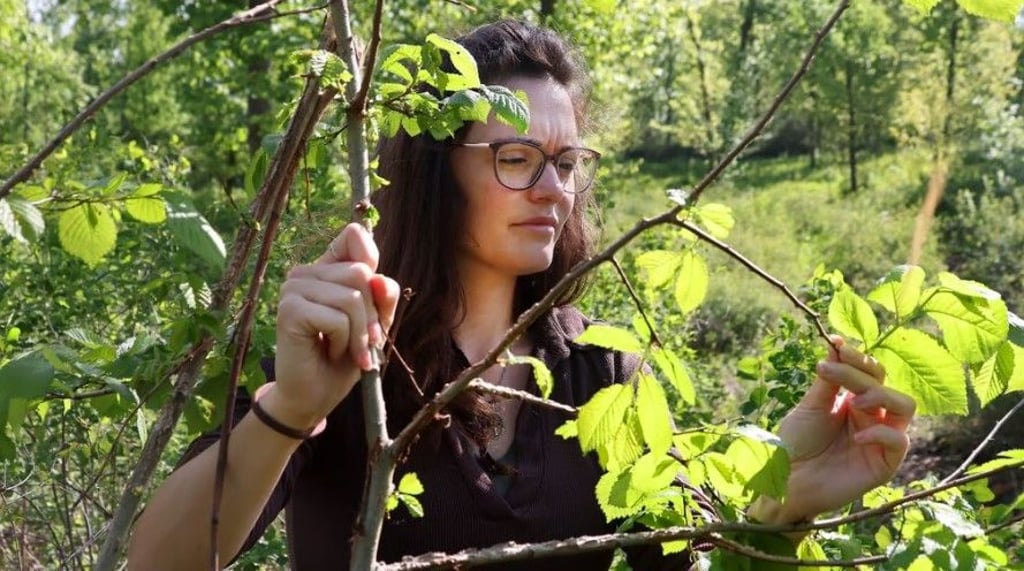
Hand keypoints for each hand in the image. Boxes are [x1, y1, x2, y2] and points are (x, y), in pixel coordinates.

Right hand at [264, 223, 399, 430]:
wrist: (315, 395)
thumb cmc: (344, 358)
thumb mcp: (374, 324)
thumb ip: (383, 298)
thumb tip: (379, 279)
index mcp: (326, 268)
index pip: (354, 236)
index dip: (371, 263)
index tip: (373, 298)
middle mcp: (306, 272)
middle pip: (362, 274)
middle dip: (371, 316)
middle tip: (362, 343)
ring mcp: (294, 288)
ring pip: (352, 298)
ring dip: (358, 334)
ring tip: (343, 349)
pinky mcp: (289, 310)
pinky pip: (338, 318)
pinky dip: (343, 342)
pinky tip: (328, 351)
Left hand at [756, 336, 915, 523]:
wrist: (787, 479)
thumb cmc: (796, 443)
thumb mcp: (811, 406)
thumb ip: (829, 379)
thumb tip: (837, 343)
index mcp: (854, 399)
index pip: (870, 370)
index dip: (857, 356)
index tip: (836, 344)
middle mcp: (871, 416)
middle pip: (884, 382)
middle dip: (860, 372)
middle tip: (830, 371)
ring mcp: (880, 439)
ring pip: (906, 406)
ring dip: (883, 396)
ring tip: (855, 402)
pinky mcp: (884, 464)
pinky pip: (900, 441)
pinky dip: (882, 433)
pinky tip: (857, 436)